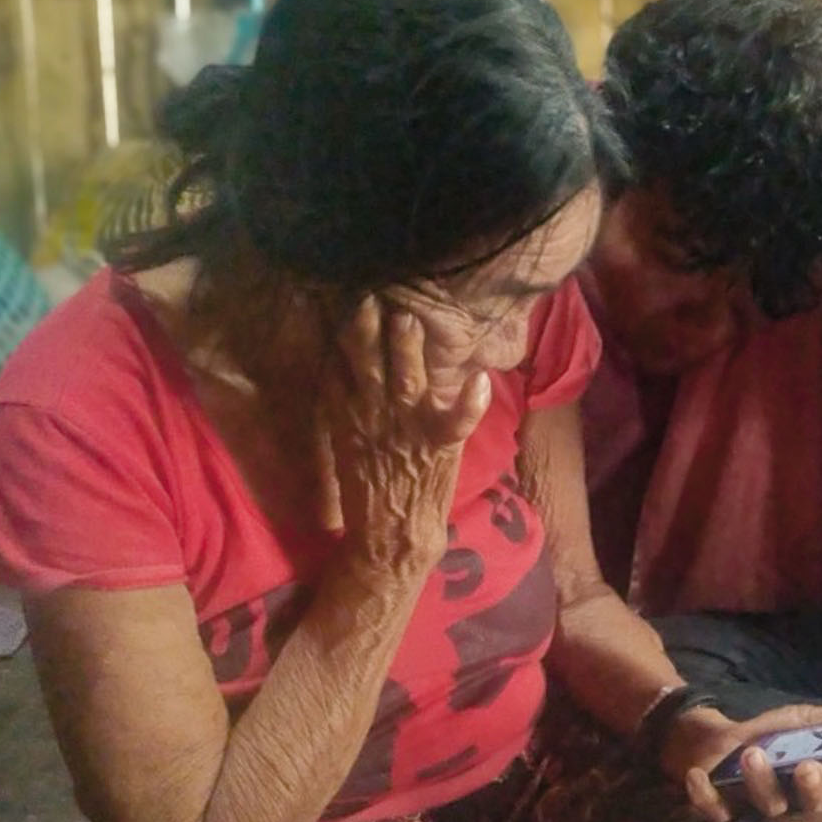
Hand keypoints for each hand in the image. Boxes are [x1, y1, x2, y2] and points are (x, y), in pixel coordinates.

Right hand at [322, 296, 491, 583]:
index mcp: (349, 407)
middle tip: (375, 293)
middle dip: (370, 329)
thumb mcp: (344, 434)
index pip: (343, 358)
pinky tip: (481, 378)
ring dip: (408, 350)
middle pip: (369, 362)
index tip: (353, 290)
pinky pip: (456, 418)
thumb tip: (341, 353)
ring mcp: (407, 426)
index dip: (349, 325)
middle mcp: (374, 411)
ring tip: (411, 318)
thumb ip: (346, 394)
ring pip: (406, 379)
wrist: (390, 532)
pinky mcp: (439, 443)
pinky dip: (470, 401)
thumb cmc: (370, 480)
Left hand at [661, 703, 821, 821]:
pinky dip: (706, 794)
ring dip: (760, 780)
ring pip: (765, 807)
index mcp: (811, 782)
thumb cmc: (762, 737)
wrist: (704, 743)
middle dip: (812, 787)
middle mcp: (788, 801)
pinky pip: (714, 812)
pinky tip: (699, 775)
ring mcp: (754, 810)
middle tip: (809, 765)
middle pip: (809, 806)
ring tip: (752, 753)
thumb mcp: (798, 721)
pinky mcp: (717, 813)